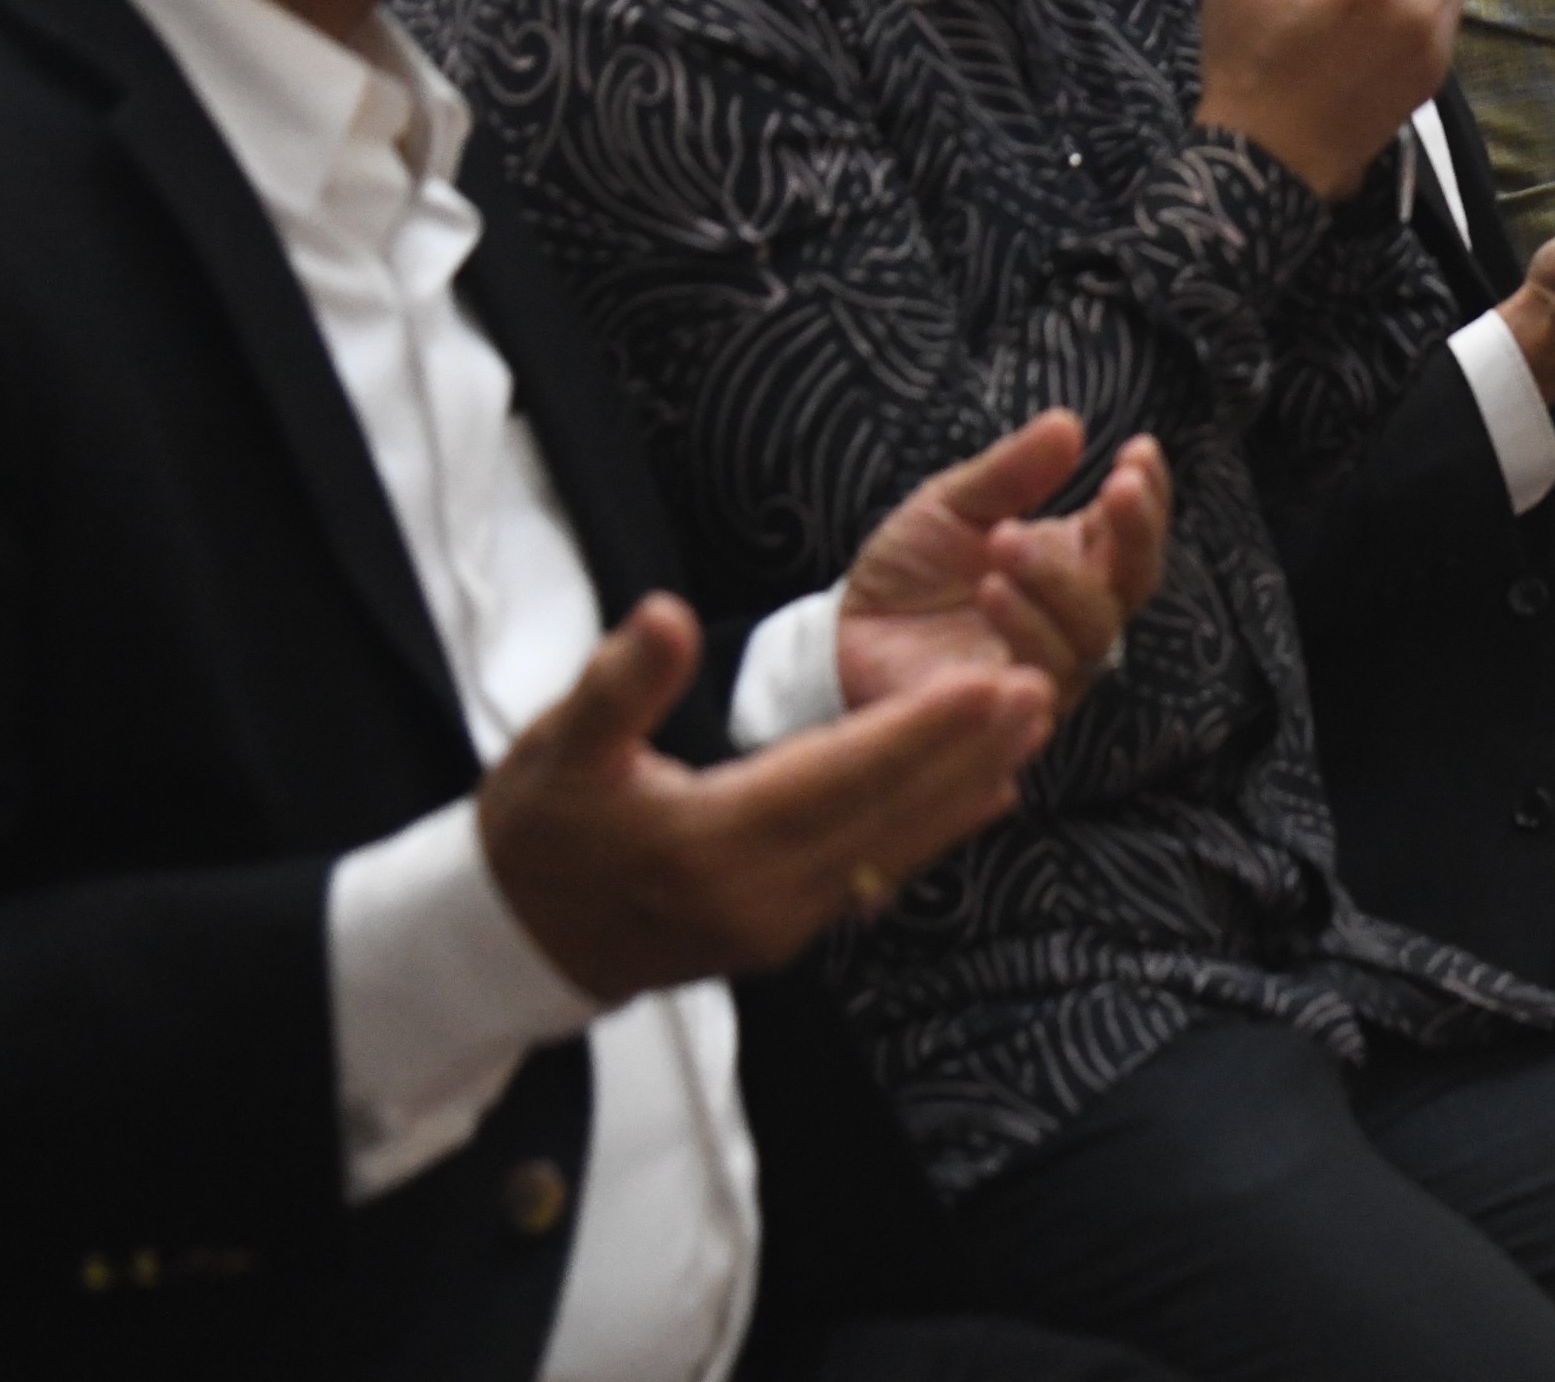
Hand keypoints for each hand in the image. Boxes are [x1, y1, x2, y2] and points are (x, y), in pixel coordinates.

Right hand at [480, 595, 1054, 1005]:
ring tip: (1032, 725)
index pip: (834, 776)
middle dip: (967, 753)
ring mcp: (776, 924)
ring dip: (966, 787)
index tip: (986, 682)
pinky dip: (933, 830)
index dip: (916, 729)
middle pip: (884, 814)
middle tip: (1041, 689)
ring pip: (892, 847)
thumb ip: (617, 684)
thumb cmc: (536, 830)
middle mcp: (756, 896)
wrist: (513, 938)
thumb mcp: (557, 749)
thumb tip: (666, 615)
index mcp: (705, 844)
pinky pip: (875, 873)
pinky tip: (985, 791)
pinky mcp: (785, 932)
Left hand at [838, 411, 1169, 712]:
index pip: (1135, 532)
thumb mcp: (953, 503)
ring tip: (1004, 538)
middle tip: (1115, 486)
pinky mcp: (1012, 707)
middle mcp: (1075, 615)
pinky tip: (991, 589)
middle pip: (1136, 582)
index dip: (1150, 494)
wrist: (846, 632)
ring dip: (1059, 579)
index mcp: (1074, 558)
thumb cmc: (913, 565)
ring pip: (1093, 632)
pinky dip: (1025, 628)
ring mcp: (1050, 664)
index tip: (1139, 450)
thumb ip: (1011, 472)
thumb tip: (1067, 422)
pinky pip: (1044, 677)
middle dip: (1134, 532)